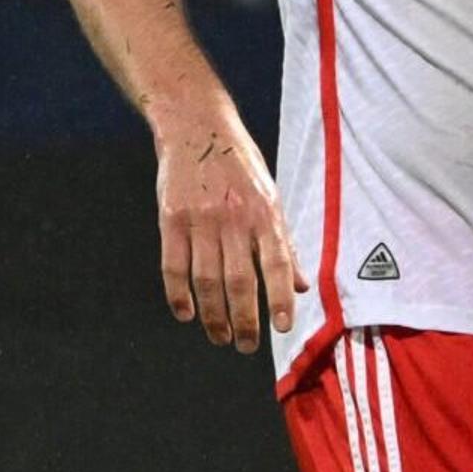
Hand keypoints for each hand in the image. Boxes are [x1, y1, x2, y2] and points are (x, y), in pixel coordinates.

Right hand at [153, 103, 303, 352]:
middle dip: (244, 320)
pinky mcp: (170, 218)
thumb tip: (301, 287)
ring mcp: (200, 219)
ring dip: (213, 315)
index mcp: (264, 214)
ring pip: (206, 281)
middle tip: (246, 345)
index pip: (277, 265)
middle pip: (239, 281)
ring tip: (219, 336)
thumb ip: (284, 244)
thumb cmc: (239, 165)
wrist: (197, 126)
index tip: (282, 327)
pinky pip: (174, 266)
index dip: (280, 299)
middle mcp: (233, 219)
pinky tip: (186, 313)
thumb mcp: (271, 198)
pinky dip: (178, 295)